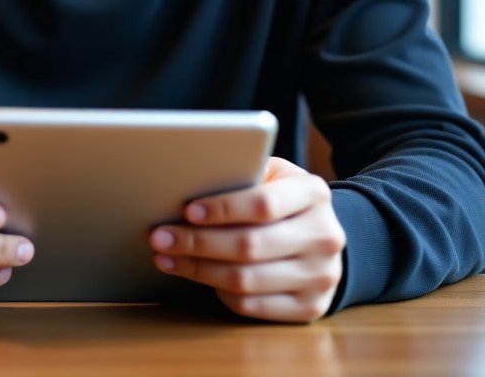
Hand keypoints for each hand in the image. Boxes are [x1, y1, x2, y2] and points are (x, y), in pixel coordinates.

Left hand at [148, 157, 344, 321]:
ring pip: (246, 280)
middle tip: (160, 237)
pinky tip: (197, 276)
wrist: (323, 235)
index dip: (223, 208)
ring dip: (198, 270)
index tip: (187, 210)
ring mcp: (320, 276)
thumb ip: (244, 175)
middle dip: (197, 242)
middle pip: (250, 245)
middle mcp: (324, 236)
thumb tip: (190, 184)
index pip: (264, 204)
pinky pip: (252, 306)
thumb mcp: (273, 175)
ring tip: (166, 257)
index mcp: (314, 193)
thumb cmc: (283, 198)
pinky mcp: (310, 308)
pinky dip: (218, 292)